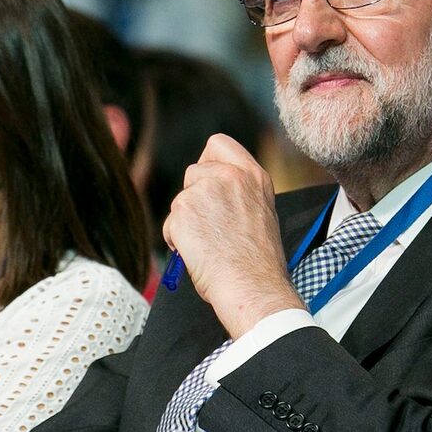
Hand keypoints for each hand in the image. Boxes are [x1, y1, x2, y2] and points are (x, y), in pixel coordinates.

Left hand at [162, 135, 302, 336]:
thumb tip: (213, 194)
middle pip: (193, 171)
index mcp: (253, 176)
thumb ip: (238, 193)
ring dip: (186, 221)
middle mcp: (229, 176)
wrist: (253, 287)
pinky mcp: (183, 210)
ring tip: (208, 245)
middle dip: (194, 196)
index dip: (209, 162)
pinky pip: (170, 224)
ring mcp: (204, 190)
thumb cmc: (259, 263)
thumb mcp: (260, 213)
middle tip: (210, 225)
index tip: (210, 183)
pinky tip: (198, 254)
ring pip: (180, 200)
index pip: (218, 144)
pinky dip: (177, 240)